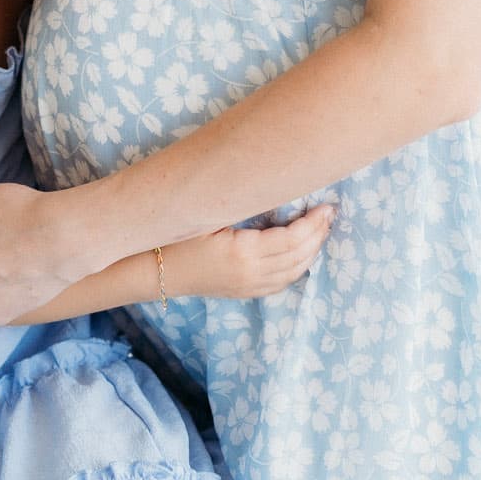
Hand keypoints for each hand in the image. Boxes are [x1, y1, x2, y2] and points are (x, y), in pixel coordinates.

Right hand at [162, 204, 334, 300]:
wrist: (150, 270)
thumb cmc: (174, 235)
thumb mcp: (207, 215)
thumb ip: (241, 205)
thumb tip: (274, 187)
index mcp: (243, 254)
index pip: (292, 239)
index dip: (313, 223)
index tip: (327, 206)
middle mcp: (250, 275)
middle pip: (298, 256)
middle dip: (318, 234)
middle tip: (330, 213)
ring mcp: (247, 287)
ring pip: (293, 272)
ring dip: (311, 251)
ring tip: (321, 230)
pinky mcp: (242, 292)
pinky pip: (280, 283)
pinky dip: (297, 268)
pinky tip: (302, 254)